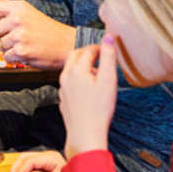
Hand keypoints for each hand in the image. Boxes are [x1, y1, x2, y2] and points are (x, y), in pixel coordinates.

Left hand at [0, 0, 76, 69]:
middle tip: (3, 40)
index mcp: (18, 7)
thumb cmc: (48, 31)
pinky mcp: (22, 51)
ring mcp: (19, 35)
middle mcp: (17, 19)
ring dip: (6, 49)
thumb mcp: (28, 14)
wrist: (68, 44)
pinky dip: (13, 58)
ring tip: (22, 45)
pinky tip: (26, 53)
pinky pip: (6, 57)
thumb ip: (8, 15)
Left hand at [61, 35, 117, 158]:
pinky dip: (78, 79)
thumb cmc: (99, 109)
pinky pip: (69, 83)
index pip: (88, 50)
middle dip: (87, 53)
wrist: (85, 133)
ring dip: (82, 66)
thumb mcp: (108, 80)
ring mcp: (62, 88)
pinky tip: (88, 88)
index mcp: (76, 69)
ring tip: (97, 72)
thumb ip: (108, 57)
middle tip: (100, 55)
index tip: (108, 48)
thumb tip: (110, 37)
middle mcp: (66, 76)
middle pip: (75, 56)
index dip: (99, 47)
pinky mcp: (63, 99)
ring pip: (71, 70)